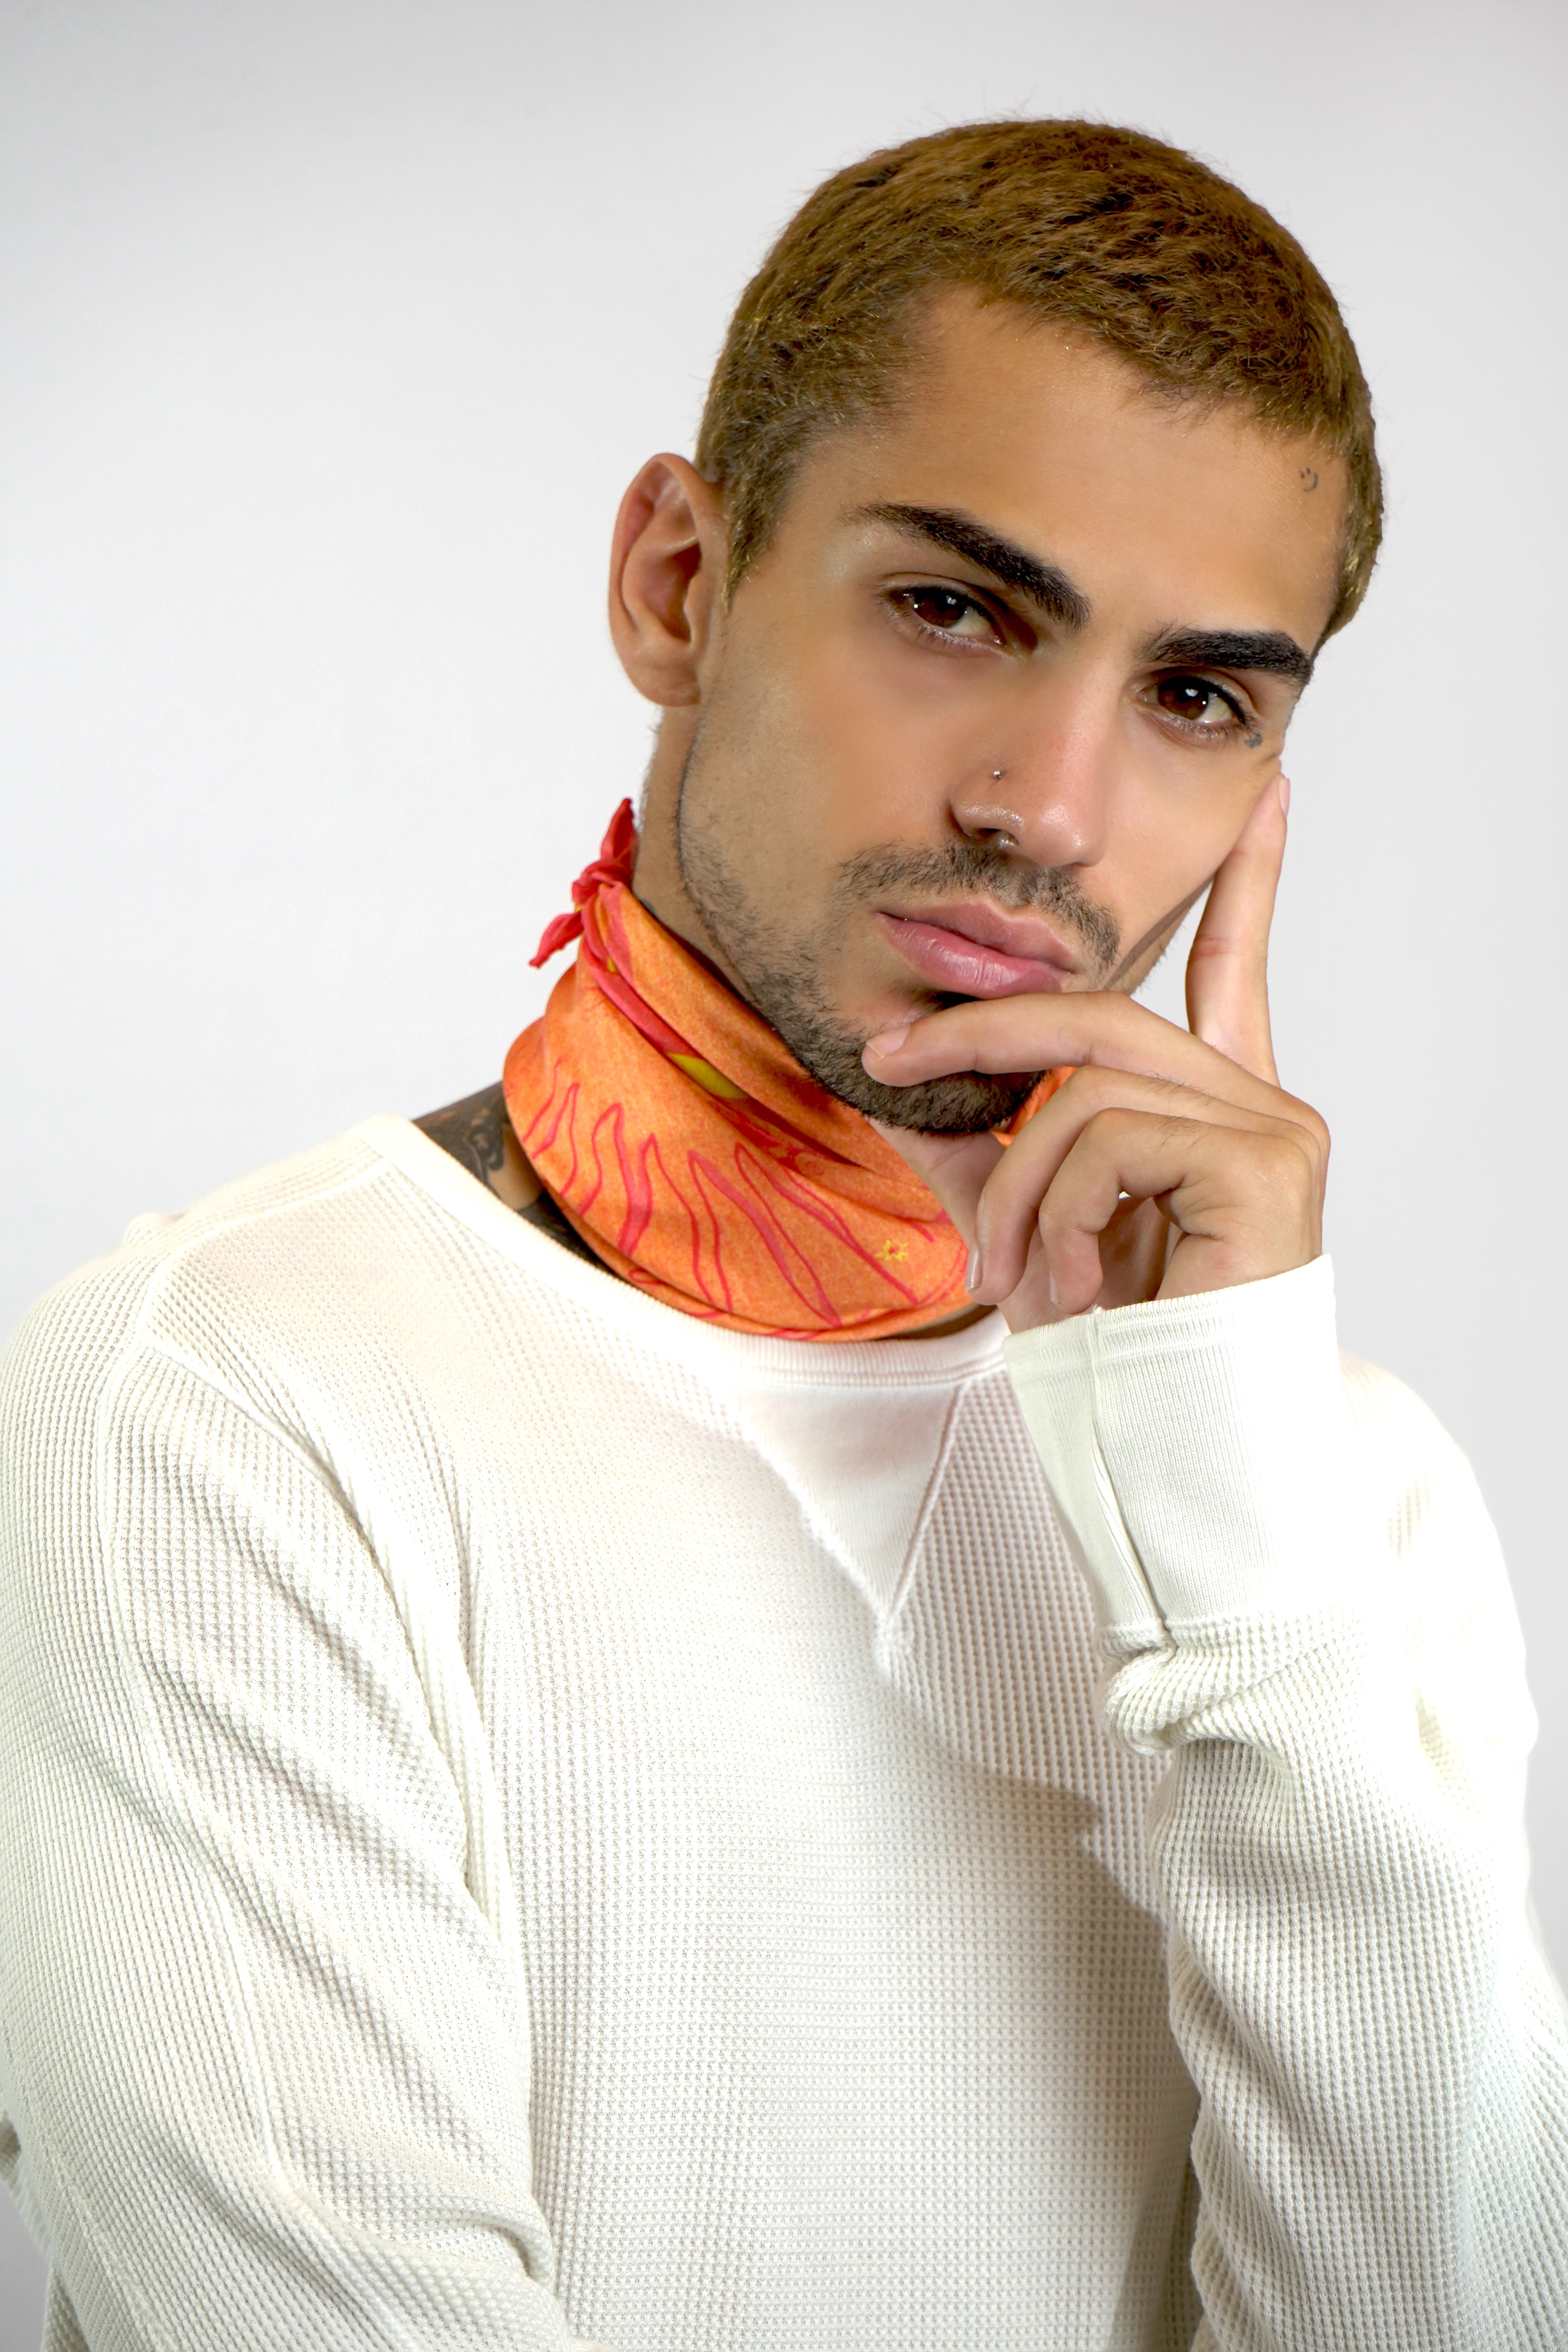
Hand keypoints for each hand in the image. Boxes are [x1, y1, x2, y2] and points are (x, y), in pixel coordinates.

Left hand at [862, 778, 1327, 1333]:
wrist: (1171, 1460)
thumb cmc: (1116, 1357)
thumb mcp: (1020, 1229)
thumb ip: (974, 1153)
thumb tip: (894, 1085)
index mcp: (1214, 1111)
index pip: (1233, 972)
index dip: (1248, 884)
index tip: (1265, 800)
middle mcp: (1258, 1106)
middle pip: (1102, 1018)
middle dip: (978, 1034)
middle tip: (885, 1059)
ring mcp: (1273, 1132)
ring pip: (1090, 1086)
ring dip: (1013, 1179)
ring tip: (1007, 1268)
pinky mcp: (1267, 1166)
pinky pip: (1113, 1138)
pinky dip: (1057, 1210)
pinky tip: (1065, 1284)